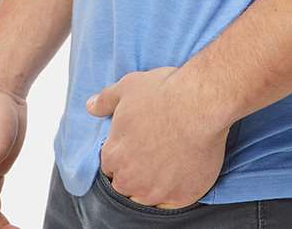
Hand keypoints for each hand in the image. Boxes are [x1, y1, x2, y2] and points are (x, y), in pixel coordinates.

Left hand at [86, 66, 229, 208]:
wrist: (200, 103)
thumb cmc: (164, 93)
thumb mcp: (128, 87)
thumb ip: (106, 100)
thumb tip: (91, 106)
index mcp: (114, 155)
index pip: (110, 166)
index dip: (123, 155)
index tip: (136, 146)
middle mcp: (130, 180)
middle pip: (125, 186)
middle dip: (135, 173)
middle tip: (153, 154)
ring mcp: (155, 192)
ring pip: (147, 199)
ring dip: (153, 186)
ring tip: (168, 166)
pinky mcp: (181, 197)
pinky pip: (173, 204)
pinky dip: (175, 194)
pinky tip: (181, 177)